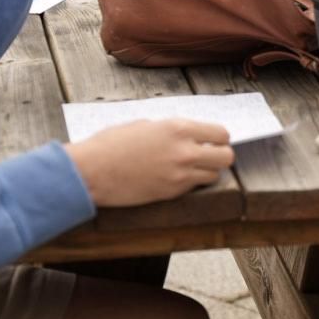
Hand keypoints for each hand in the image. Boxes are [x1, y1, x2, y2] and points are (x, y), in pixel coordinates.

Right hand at [65, 119, 235, 207]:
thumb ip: (171, 130)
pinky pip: (194, 187)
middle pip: (226, 157)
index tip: (211, 140)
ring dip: (207, 171)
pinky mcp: (171, 193)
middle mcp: (185, 151)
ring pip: (214, 175)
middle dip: (220, 155)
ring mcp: (180, 175)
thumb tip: (186, 135)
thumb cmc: (111, 144)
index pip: (221, 134)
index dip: (218, 137)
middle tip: (208, 155)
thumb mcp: (145, 125)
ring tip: (191, 168)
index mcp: (178, 128)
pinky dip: (191, 183)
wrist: (92, 171)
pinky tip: (175, 177)